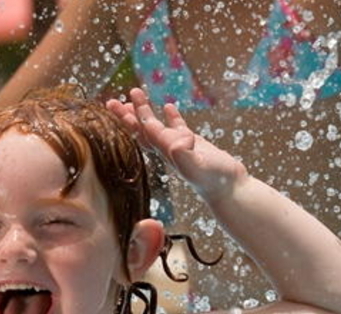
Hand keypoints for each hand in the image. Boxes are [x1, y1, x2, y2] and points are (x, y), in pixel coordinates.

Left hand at [106, 88, 246, 201]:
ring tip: (135, 95)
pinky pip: (178, 127)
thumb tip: (176, 141)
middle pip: (143, 129)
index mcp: (166, 152)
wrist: (229, 190)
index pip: (144, 132)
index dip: (130, 119)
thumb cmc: (214, 181)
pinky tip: (167, 106)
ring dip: (145, 111)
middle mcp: (169, 149)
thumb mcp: (198, 168)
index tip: (116, 106)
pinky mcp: (193, 145)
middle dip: (128, 115)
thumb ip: (185, 156)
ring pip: (157, 126)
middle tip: (112, 102)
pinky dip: (171, 116)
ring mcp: (180, 146)